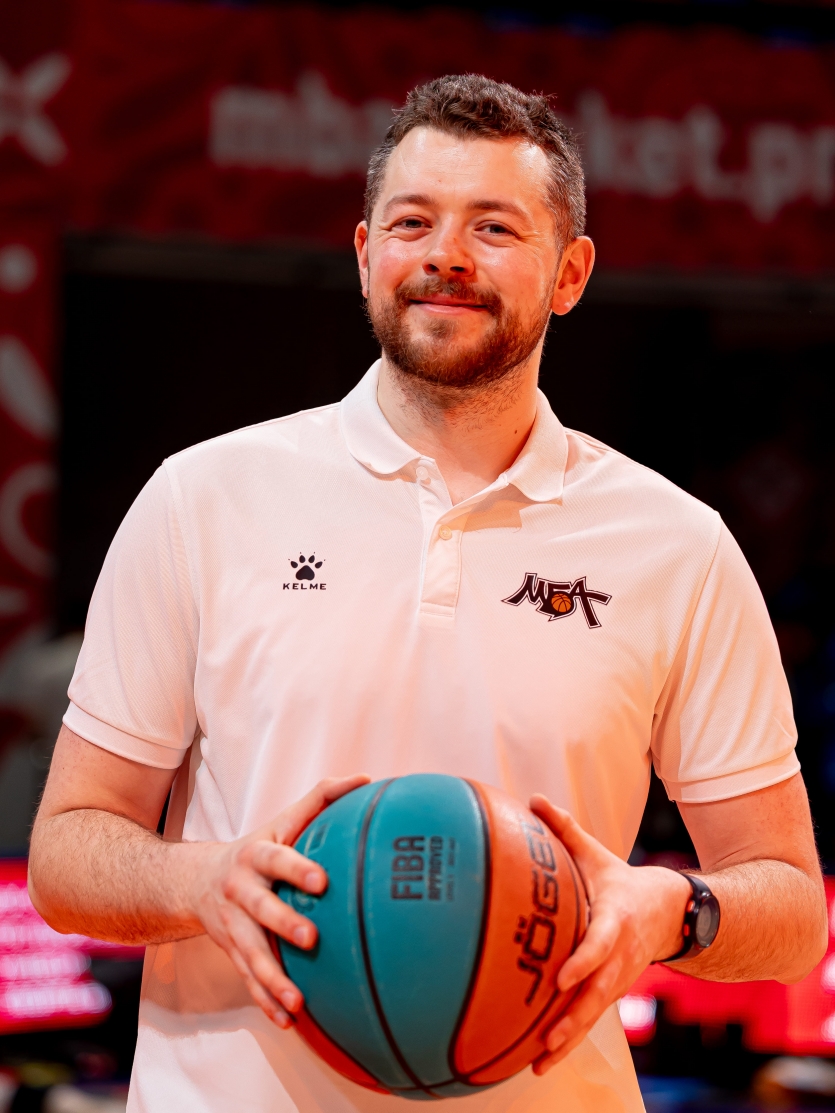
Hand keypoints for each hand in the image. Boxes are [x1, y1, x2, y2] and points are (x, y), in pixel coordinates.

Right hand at [189, 775, 368, 1028]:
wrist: (198, 880)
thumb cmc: (260, 846)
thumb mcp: (283, 820)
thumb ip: (322, 798)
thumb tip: (366, 780)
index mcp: (256, 856)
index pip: (276, 860)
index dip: (296, 869)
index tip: (322, 881)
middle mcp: (240, 891)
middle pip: (260, 909)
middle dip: (283, 924)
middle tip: (312, 939)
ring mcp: (232, 925)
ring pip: (251, 954)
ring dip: (273, 978)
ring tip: (299, 1002)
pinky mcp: (232, 952)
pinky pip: (248, 980)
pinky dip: (266, 1001)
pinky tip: (288, 1022)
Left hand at [529, 795, 691, 1074]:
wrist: (672, 912)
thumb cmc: (621, 880)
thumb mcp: (598, 855)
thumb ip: (565, 830)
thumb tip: (532, 799)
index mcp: (616, 919)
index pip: (601, 943)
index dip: (584, 961)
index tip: (561, 978)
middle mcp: (620, 955)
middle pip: (598, 992)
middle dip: (574, 1017)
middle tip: (548, 1037)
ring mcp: (619, 978)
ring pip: (594, 1013)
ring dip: (569, 1039)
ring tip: (540, 1060)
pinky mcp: (612, 992)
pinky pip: (590, 1019)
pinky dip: (569, 1041)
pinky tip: (539, 1061)